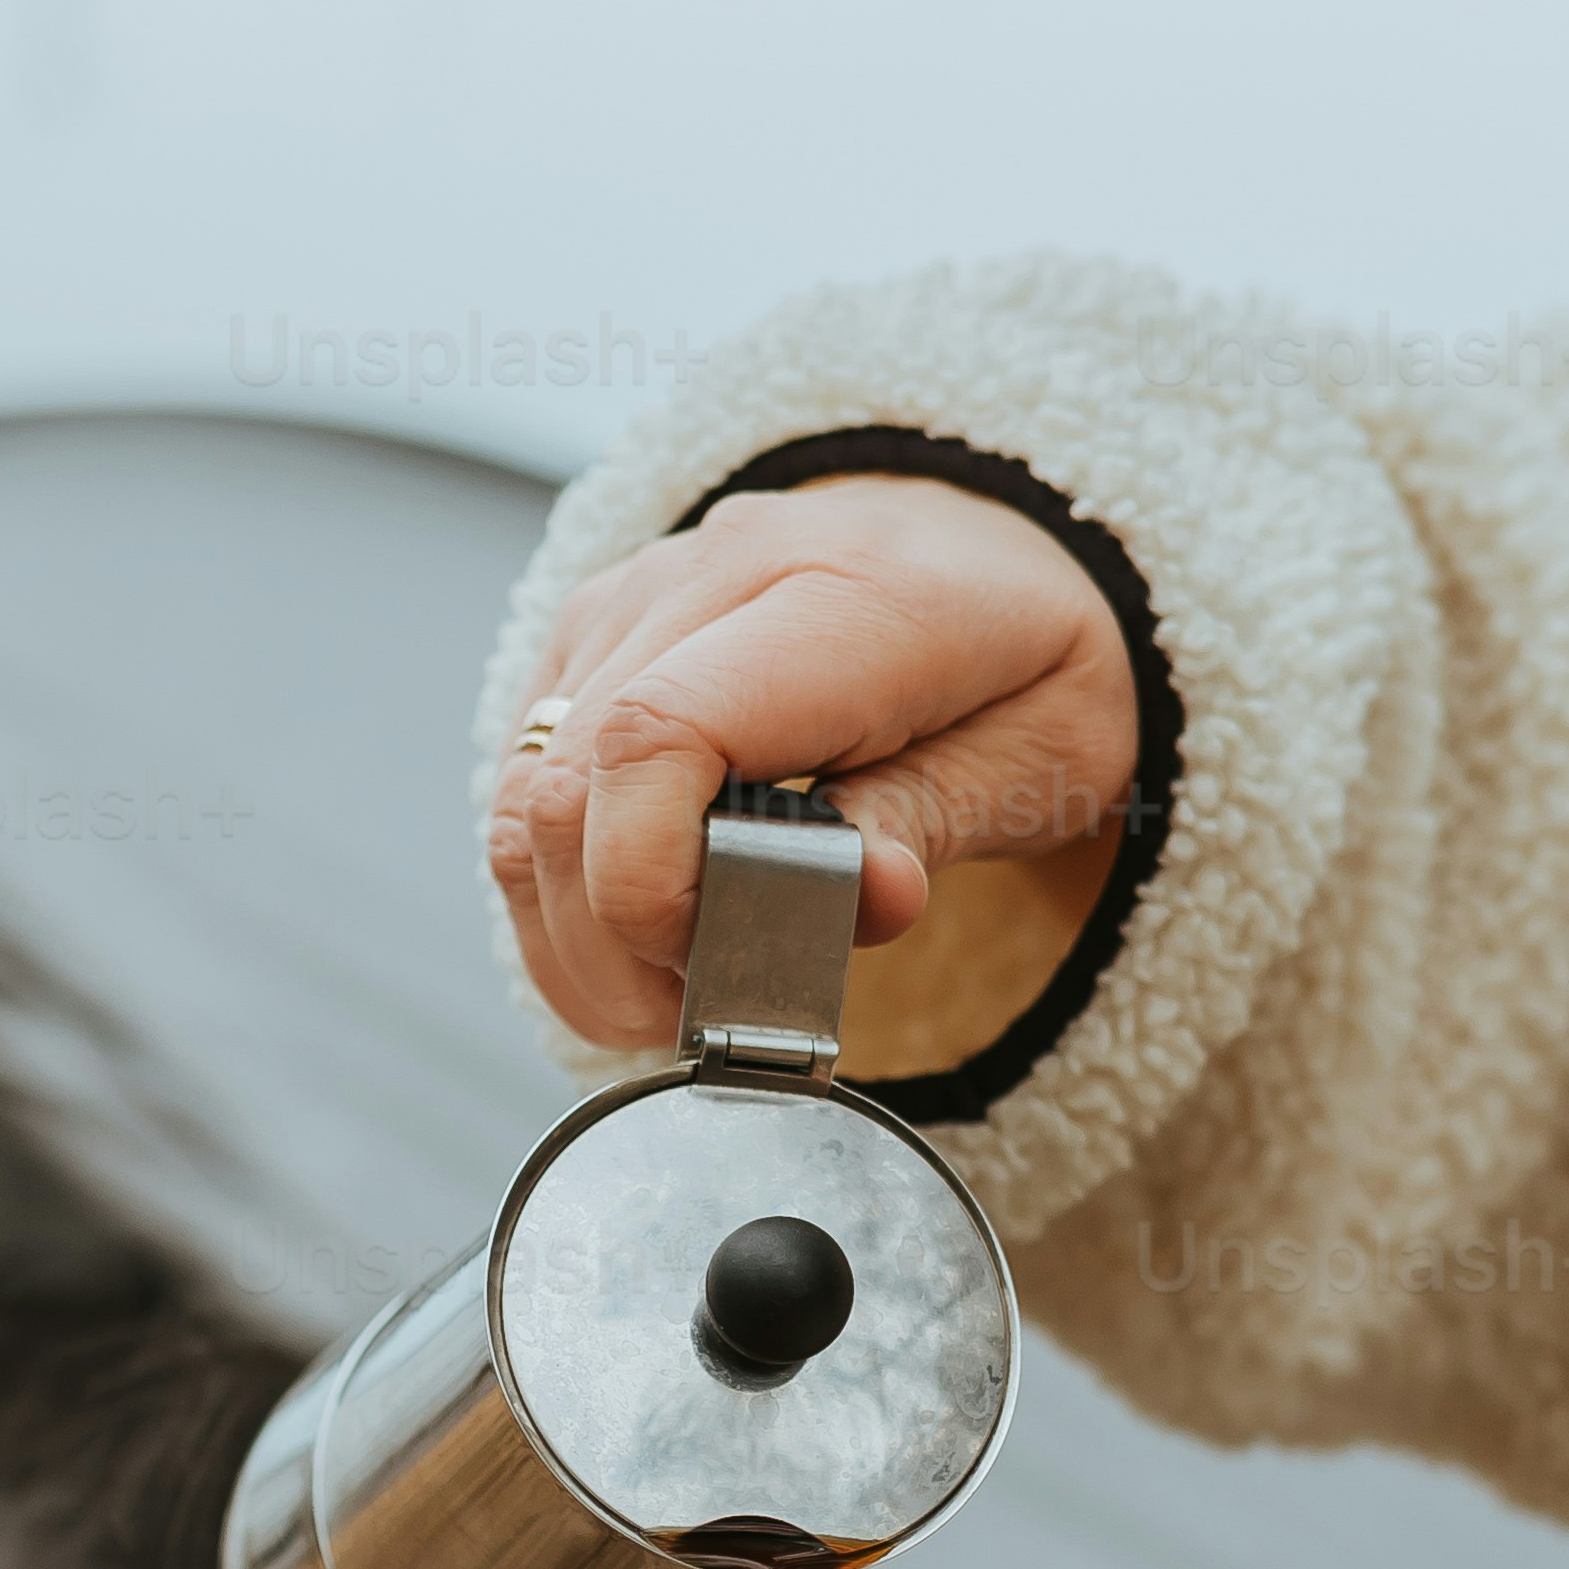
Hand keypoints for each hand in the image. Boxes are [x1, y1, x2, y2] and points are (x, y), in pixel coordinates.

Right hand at [490, 476, 1138, 1053]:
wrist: (1003, 557)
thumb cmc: (1029, 662)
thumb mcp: (1043, 758)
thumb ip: (933, 825)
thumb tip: (864, 900)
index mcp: (851, 592)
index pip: (660, 734)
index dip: (646, 883)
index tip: (708, 969)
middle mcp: (721, 569)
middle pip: (570, 781)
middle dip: (609, 942)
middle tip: (698, 1012)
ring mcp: (641, 594)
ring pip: (526, 792)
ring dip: (571, 929)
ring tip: (669, 988)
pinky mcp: (595, 633)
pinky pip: (526, 777)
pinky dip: (561, 883)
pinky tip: (643, 928)